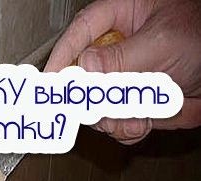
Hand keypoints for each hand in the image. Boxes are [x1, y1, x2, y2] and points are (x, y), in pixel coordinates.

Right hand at [45, 0, 200, 144]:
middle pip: (83, 79)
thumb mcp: (162, 41)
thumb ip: (121, 56)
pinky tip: (143, 123)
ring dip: (115, 119)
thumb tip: (85, 67)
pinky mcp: (132, 105)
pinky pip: (116, 124)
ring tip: (137, 117)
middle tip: (103, 107)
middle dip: (93, 100)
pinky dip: (128, 130)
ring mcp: (124, 81)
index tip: (50, 79)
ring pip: (98, 108)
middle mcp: (118, 51)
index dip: (62, 56)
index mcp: (122, 18)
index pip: (80, 33)